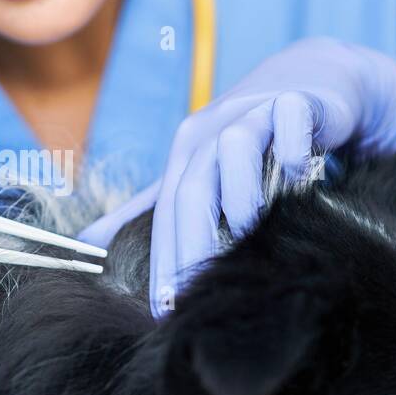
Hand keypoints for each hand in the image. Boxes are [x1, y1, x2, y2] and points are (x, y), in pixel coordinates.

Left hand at [78, 37, 395, 315]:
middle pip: (192, 186)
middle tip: (199, 292)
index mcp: (187, 152)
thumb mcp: (196, 170)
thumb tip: (85, 242)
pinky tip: (300, 179)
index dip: (162, 263)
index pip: (166, 214)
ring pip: (235, 146)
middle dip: (191, 242)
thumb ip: (146, 209)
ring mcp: (256, 110)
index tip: (164, 311)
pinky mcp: (300, 100)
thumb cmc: (252, 138)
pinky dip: (292, 148)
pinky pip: (291, 118)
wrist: (310, 82)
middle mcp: (213, 129)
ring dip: (241, 194)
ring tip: (250, 233)